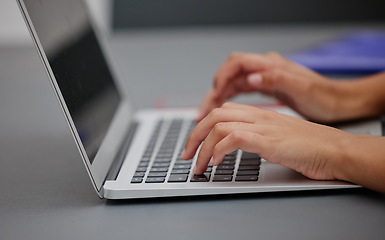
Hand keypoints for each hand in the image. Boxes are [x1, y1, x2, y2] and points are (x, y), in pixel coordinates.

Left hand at [184, 102, 349, 179]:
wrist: (335, 149)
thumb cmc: (309, 146)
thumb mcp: (277, 136)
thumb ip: (257, 134)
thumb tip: (237, 144)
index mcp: (260, 113)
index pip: (222, 111)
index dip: (203, 126)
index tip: (194, 144)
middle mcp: (258, 116)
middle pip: (214, 116)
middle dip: (194, 135)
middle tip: (186, 155)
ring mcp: (263, 126)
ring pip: (219, 126)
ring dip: (202, 147)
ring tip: (198, 164)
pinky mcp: (268, 140)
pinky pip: (234, 138)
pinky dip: (219, 150)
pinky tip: (216, 163)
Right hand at [196, 52, 353, 122]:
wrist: (338, 102)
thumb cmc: (323, 96)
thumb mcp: (302, 88)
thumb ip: (277, 80)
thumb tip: (252, 78)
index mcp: (271, 65)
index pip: (237, 63)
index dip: (222, 77)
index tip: (214, 94)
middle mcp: (264, 69)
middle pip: (229, 74)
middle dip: (213, 92)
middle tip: (201, 113)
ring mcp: (263, 78)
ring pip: (231, 85)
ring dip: (217, 100)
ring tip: (205, 117)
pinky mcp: (265, 88)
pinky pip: (239, 92)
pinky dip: (228, 102)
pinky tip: (221, 114)